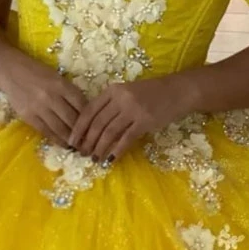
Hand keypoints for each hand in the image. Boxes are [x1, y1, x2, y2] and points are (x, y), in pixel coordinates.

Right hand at [1, 61, 88, 147]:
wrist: (10, 70)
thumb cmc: (37, 72)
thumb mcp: (57, 77)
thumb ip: (70, 92)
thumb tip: (86, 112)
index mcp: (62, 85)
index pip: (82, 106)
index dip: (91, 119)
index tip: (97, 128)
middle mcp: (52, 97)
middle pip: (73, 120)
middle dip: (83, 133)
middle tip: (91, 142)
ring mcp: (39, 108)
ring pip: (60, 128)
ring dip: (71, 140)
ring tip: (79, 147)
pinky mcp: (29, 116)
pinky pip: (46, 131)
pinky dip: (57, 140)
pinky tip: (64, 144)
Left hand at [67, 76, 192, 164]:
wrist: (177, 91)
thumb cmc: (150, 94)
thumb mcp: (126, 93)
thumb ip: (110, 105)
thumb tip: (91, 128)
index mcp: (112, 90)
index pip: (89, 110)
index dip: (78, 128)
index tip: (71, 141)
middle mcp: (120, 98)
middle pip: (97, 123)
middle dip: (87, 141)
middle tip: (82, 154)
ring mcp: (132, 110)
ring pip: (109, 132)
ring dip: (100, 148)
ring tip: (94, 158)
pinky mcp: (144, 121)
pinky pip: (126, 139)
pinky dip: (117, 150)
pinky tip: (111, 159)